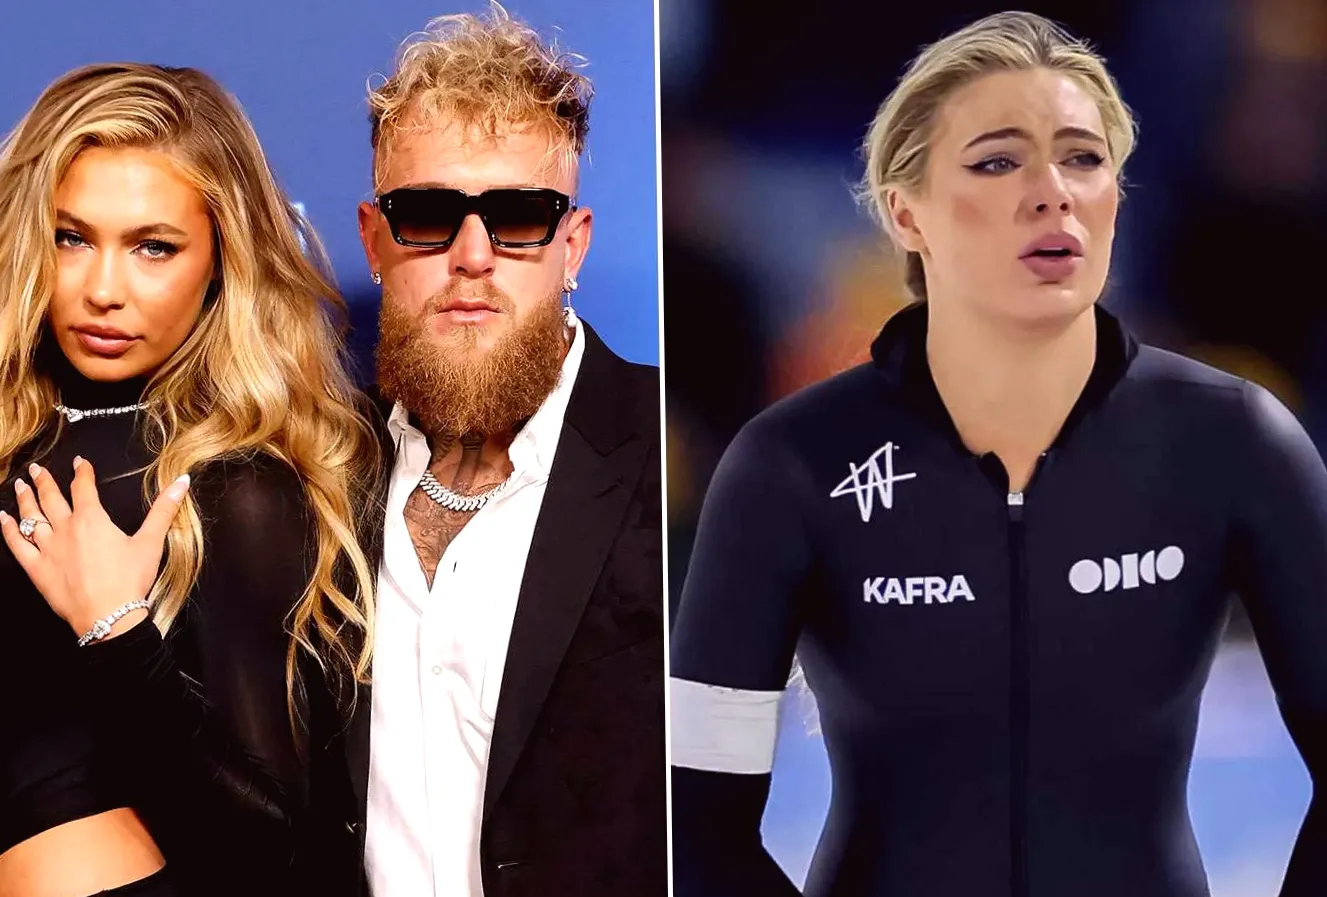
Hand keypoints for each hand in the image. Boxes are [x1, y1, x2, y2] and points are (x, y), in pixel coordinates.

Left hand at [0, 457, 189, 638]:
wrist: (108, 615)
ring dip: (24, 499)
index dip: (82, 472)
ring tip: (20, 485)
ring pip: (31, 517)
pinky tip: (2, 518)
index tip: (79, 462)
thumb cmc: (130, 579)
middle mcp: (65, 529)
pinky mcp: (36, 568)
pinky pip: (16, 544)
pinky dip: (8, 529)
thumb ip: (164, 509)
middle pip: (51, 498)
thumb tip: (182, 481)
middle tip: (36, 469)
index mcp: (92, 519)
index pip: (83, 487)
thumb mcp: (152, 542)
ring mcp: (47, 548)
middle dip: (44, 481)